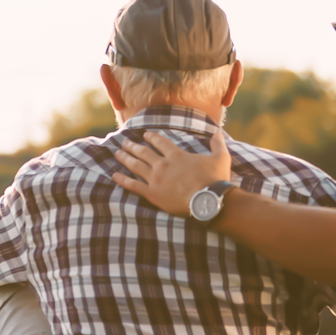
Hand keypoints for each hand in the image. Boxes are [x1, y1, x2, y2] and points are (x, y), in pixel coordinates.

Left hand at [112, 130, 231, 215]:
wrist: (208, 201)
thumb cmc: (215, 180)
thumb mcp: (221, 158)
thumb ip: (218, 145)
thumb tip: (218, 133)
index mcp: (177, 156)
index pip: (161, 142)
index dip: (152, 137)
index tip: (145, 135)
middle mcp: (163, 165)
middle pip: (144, 152)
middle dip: (133, 146)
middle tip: (124, 143)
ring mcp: (156, 179)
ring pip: (136, 165)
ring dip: (126, 158)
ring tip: (118, 153)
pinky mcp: (152, 194)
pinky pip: (133, 185)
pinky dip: (123, 180)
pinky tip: (114, 175)